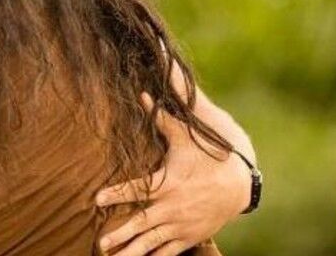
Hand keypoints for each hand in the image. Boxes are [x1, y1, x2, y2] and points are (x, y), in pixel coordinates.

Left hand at [95, 94, 249, 255]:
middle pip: (142, 223)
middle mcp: (173, 207)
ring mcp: (181, 225)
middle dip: (121, 233)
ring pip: (153, 242)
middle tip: (102, 241)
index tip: (97, 199)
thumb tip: (143, 95)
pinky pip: (170, 251)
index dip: (116, 194)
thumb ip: (161, 119)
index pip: (137, 189)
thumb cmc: (208, 158)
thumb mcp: (186, 137)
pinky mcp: (190, 236)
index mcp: (168, 183)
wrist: (238, 184)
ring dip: (133, 251)